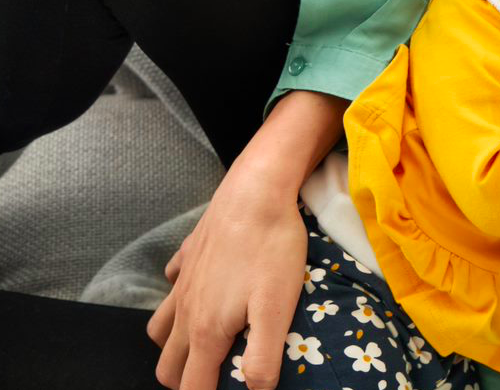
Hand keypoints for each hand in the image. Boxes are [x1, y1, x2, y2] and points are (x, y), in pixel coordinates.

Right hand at [147, 90, 346, 389]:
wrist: (256, 191)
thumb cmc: (271, 249)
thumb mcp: (276, 309)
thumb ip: (262, 357)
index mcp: (206, 331)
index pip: (190, 386)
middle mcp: (186, 310)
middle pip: (166, 365)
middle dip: (184, 380)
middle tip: (213, 376)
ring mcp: (184, 281)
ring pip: (160, 327)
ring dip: (174, 344)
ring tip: (202, 344)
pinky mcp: (189, 254)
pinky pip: (172, 283)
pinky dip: (178, 296)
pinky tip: (201, 290)